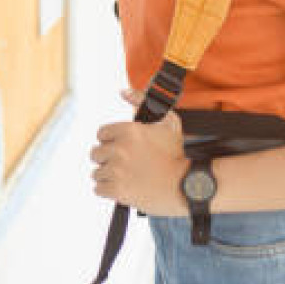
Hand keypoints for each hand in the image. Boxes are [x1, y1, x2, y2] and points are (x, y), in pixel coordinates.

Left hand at [89, 90, 190, 216]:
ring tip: (125, 178)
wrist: (188, 184)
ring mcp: (117, 171)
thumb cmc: (178, 153)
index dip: (111, 142)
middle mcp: (119, 149)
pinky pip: (98, 189)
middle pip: (96, 154)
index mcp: (128, 131)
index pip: (101, 134)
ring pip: (97, 173)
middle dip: (108, 159)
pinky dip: (107, 190)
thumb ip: (142, 100)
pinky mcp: (118, 191)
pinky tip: (121, 188)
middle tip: (123, 165)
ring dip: (108, 176)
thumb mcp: (167, 121)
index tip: (121, 149)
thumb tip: (122, 91)